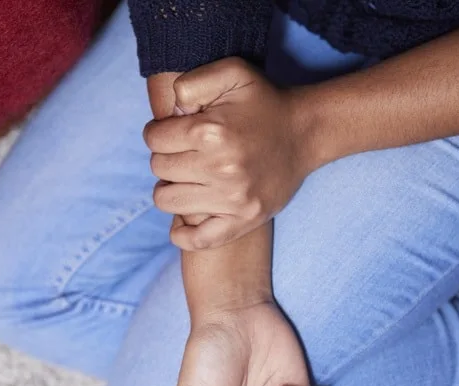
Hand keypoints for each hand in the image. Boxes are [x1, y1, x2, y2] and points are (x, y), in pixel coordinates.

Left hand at [143, 58, 310, 250]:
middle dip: (166, 157)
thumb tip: (170, 113)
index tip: (175, 131)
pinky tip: (185, 219)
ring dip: (171, 188)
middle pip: (159, 168)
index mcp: (211, 132)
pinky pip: (197, 240)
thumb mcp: (231, 72)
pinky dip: (182, 234)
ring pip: (167, 201)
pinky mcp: (244, 220)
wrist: (305, 133)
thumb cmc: (264, 102)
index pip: (154, 138)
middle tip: (186, 153)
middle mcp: (221, 168)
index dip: (159, 131)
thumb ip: (192, 83)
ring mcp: (233, 199)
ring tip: (189, 177)